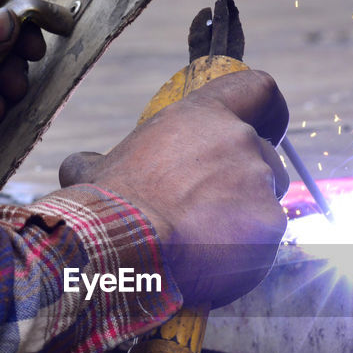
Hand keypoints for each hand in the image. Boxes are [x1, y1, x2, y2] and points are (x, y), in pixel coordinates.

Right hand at [58, 70, 289, 307]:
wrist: (126, 251)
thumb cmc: (108, 207)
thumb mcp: (94, 170)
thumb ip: (101, 161)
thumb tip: (82, 165)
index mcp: (202, 116)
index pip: (257, 89)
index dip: (267, 110)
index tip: (267, 126)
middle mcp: (239, 141)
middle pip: (263, 156)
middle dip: (243, 182)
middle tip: (207, 211)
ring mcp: (260, 183)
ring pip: (266, 199)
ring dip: (243, 218)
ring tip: (204, 241)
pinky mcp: (270, 226)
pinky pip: (265, 239)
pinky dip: (245, 253)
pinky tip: (213, 264)